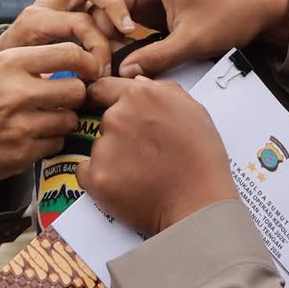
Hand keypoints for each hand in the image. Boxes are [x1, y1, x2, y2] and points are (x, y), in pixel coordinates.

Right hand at [0, 42, 100, 216]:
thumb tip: (71, 60)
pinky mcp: (23, 152)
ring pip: (70, 120)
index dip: (85, 63)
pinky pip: (56, 144)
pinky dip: (48, 142)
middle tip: (62, 101)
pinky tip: (30, 138)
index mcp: (9, 63)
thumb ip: (25, 65)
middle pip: (77, 89)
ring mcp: (21, 124)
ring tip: (42, 121)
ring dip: (62, 121)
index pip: (70, 53)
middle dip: (75, 96)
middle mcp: (17, 91)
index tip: (85, 71)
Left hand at [81, 77, 236, 235]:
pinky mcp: (95, 177)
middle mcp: (117, 117)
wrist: (198, 204)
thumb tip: (138, 82)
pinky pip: (86, 172)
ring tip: (142, 173)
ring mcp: (103, 147)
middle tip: (145, 152)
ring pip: (99, 147)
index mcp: (141, 96)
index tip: (104, 105)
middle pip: (105, 120)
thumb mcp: (193, 110)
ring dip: (112, 157)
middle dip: (120, 133)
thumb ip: (163, 89)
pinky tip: (125, 185)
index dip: (105, 98)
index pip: (103, 86)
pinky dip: (100, 178)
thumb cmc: (202, 160)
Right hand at [111, 0, 288, 77]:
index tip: (100, 62)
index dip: (100, 32)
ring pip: (121, 17)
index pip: (106, 1)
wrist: (266, 5)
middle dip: (106, 37)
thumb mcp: (193, 39)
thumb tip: (123, 74)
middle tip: (102, 69)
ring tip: (112, 68)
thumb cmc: (234, 12)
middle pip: (109, 8)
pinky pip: (136, 22)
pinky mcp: (161, 4)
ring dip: (117, 41)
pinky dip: (132, 40)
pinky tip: (128, 61)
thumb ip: (156, 57)